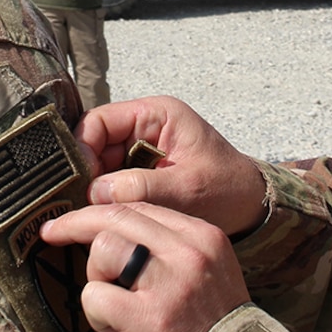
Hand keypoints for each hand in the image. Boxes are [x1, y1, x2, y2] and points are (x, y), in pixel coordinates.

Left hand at [41, 201, 249, 331]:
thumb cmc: (212, 326)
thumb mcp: (206, 271)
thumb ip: (169, 248)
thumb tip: (110, 230)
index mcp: (204, 236)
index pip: (141, 206)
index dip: (100, 210)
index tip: (74, 217)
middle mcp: (189, 252)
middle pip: (117, 217)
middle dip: (76, 224)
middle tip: (52, 233)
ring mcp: (170, 284)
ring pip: (103, 250)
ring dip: (96, 277)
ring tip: (115, 304)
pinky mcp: (149, 318)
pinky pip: (96, 296)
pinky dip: (97, 315)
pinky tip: (117, 330)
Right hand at [76, 96, 267, 236]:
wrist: (252, 207)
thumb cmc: (228, 190)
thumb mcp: (188, 189)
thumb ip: (142, 187)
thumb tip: (96, 191)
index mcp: (158, 114)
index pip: (100, 120)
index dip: (83, 148)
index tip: (80, 181)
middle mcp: (145, 126)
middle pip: (94, 143)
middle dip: (85, 172)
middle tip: (79, 204)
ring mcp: (142, 149)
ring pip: (99, 164)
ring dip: (93, 188)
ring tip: (88, 214)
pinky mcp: (141, 171)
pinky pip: (111, 180)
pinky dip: (104, 197)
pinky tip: (102, 216)